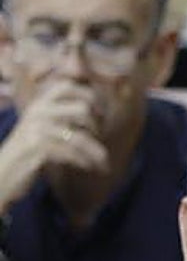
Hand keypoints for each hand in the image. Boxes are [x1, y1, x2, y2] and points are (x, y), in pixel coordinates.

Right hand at [0, 81, 107, 213]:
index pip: (68, 86)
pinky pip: (70, 152)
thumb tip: (99, 107)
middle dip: (96, 125)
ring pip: (79, 136)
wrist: (2, 174)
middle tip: (99, 137)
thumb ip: (61, 113)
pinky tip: (88, 166)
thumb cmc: (28, 151)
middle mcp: (37, 112)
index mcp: (39, 104)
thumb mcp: (41, 126)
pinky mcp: (35, 149)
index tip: (100, 112)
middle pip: (82, 109)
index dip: (89, 96)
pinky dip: (83, 161)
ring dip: (95, 150)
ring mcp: (35, 129)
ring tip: (102, 160)